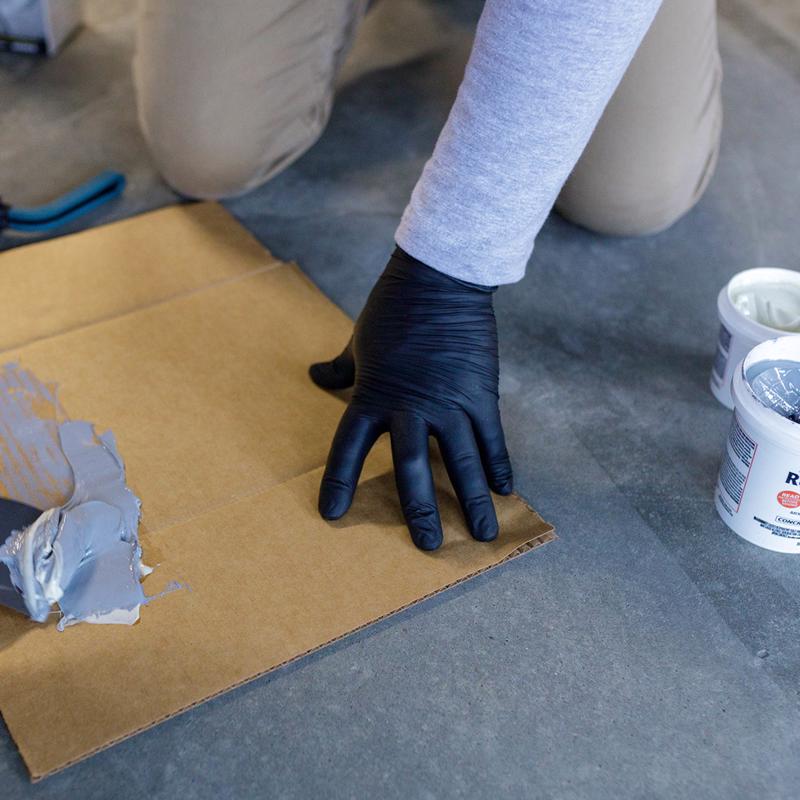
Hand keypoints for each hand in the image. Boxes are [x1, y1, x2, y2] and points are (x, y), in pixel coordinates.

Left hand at [310, 247, 512, 550]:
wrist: (438, 280)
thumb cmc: (391, 310)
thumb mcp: (358, 342)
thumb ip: (339, 368)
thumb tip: (314, 376)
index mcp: (372, 395)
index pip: (348, 447)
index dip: (339, 482)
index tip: (332, 515)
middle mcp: (410, 407)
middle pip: (412, 468)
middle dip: (419, 509)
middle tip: (427, 546)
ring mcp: (450, 402)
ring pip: (462, 460)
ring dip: (471, 500)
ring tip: (481, 535)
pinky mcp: (481, 393)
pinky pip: (492, 436)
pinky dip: (499, 464)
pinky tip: (506, 490)